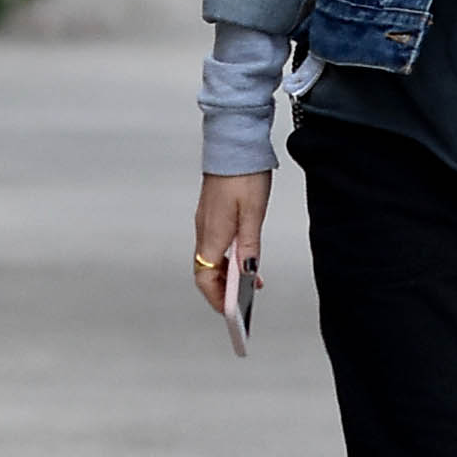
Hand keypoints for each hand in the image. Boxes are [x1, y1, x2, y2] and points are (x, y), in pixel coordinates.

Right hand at [193, 172, 271, 312]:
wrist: (234, 144)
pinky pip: (215, 244)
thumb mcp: (252, 213)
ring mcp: (206, 221)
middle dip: (223, 290)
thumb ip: (249, 245)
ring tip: (250, 280)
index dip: (218, 298)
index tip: (233, 312)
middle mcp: (204, 230)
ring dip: (227, 274)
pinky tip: (243, 256)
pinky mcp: (211, 213)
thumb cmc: (243, 175)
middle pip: (206, 272)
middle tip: (244, 302)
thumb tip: (247, 273)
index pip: (205, 278)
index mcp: (212, 235)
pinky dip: (227, 257)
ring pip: (211, 258)